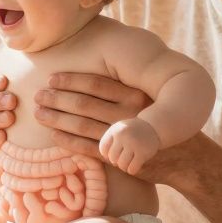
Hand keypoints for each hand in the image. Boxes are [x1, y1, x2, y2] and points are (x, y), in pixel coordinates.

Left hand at [36, 72, 151, 158]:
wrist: (183, 156)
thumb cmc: (158, 119)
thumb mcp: (147, 96)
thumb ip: (122, 85)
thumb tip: (91, 64)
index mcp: (135, 94)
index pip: (95, 84)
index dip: (70, 80)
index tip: (52, 79)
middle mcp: (130, 115)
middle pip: (84, 104)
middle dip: (57, 99)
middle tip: (39, 96)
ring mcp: (124, 138)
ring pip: (81, 126)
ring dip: (56, 119)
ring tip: (39, 114)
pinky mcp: (120, 158)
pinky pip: (87, 148)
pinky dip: (67, 141)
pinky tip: (53, 134)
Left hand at [99, 118, 160, 174]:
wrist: (153, 126)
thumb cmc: (132, 131)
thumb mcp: (118, 130)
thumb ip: (108, 140)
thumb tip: (94, 155)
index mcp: (115, 130)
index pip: (103, 148)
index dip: (107, 155)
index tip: (114, 154)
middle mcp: (123, 135)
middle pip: (112, 158)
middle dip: (116, 161)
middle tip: (122, 159)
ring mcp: (133, 144)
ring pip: (122, 164)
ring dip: (124, 167)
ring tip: (127, 164)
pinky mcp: (143, 153)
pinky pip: (132, 168)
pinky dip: (132, 170)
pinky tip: (134, 167)